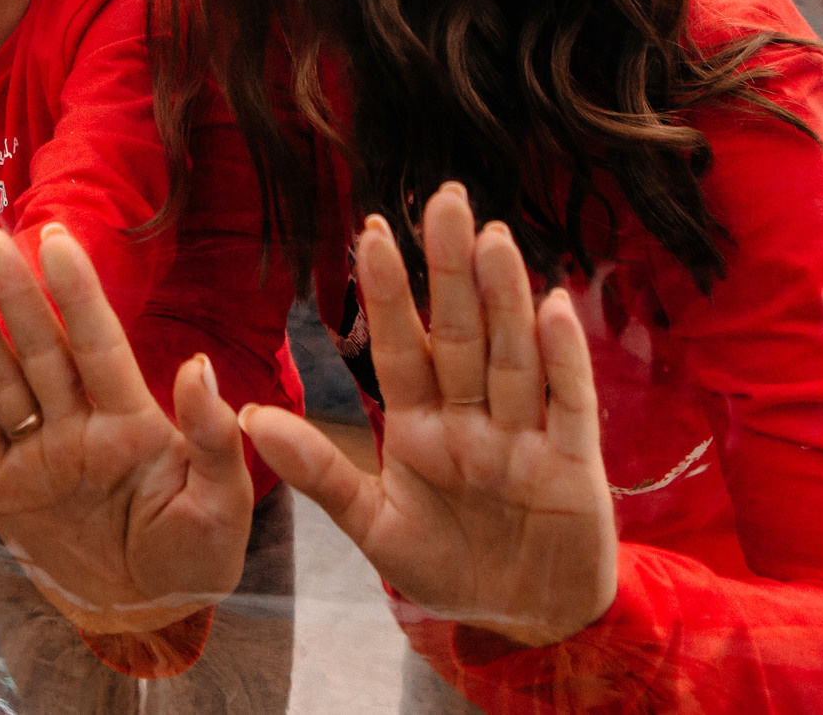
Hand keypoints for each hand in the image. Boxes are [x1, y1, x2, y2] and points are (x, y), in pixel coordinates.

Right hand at [0, 221, 253, 634]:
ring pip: (3, 381)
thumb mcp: (220, 506)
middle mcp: (80, 423)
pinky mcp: (8, 487)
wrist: (147, 615)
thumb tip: (203, 368)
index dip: (77, 293)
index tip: (57, 239)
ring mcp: (41, 452)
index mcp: (131, 419)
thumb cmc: (194, 556)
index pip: (99, 343)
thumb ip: (212, 439)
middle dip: (14, 293)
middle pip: (40, 348)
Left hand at [240, 185, 617, 646]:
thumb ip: (319, 469)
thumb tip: (248, 414)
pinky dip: (563, 358)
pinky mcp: (573, 465)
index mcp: (421, 426)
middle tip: (446, 199)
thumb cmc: (445, 567)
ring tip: (492, 237)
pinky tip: (555, 306)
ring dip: (505, 297)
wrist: (521, 624)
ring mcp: (524, 436)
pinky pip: (568, 402)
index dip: (389, 293)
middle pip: (462, 333)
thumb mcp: (372, 526)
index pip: (401, 347)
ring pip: (512, 354)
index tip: (372, 233)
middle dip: (452, 269)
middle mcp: (472, 418)